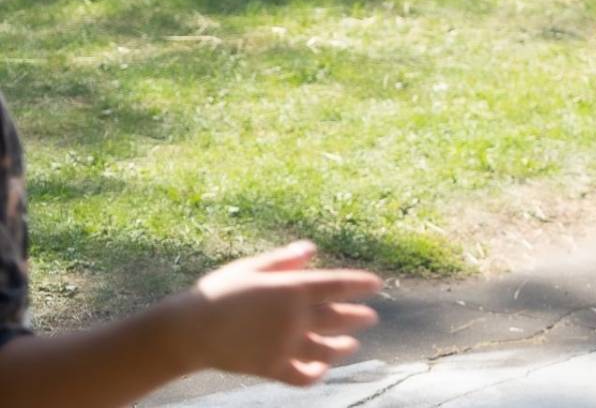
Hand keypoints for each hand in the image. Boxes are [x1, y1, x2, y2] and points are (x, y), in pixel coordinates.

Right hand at [173, 241, 380, 386]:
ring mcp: (285, 345)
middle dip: (358, 317)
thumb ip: (284, 260)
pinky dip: (314, 374)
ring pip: (326, 349)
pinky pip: (301, 376)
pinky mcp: (271, 368)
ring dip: (343, 347)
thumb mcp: (251, 267)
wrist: (188, 330)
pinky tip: (321, 371)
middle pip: (338, 318)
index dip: (361, 285)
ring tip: (352, 346)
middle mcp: (295, 318)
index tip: (376, 285)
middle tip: (371, 317)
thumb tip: (311, 250)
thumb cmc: (218, 291)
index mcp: (292, 289)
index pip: (338, 285)